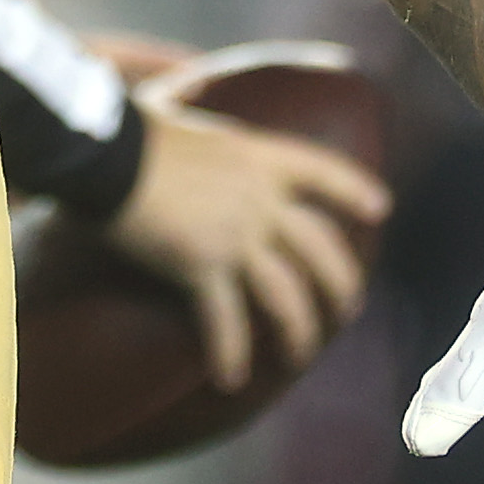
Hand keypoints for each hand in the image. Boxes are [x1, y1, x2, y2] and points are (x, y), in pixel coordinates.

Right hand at [104, 98, 391, 389]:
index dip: (353, 189)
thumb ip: (201, 125)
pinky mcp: (202, 266)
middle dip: (340, 283)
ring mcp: (235, 235)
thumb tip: (187, 106)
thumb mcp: (182, 116)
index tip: (380, 208)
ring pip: (286, 295)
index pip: (320, 169)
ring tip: (298, 355)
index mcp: (257, 156)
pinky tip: (231, 378)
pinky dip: (230, 353)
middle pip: (320, 248)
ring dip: (298, 332)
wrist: (102, 153)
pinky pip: (226, 321)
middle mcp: (259, 198)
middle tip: (345, 308)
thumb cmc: (127, 128)